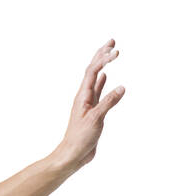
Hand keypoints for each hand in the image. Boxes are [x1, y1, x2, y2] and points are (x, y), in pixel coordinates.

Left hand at [55, 39, 124, 171]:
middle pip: (93, 70)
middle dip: (102, 55)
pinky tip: (106, 76)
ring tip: (110, 53)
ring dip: (103, 65)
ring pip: (95, 78)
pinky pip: (98, 91)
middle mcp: (84, 96)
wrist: (73, 154)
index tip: (117, 51)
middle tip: (113, 41)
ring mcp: (88, 103)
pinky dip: (102, 82)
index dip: (104, 59)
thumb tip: (122, 87)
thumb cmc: (80, 138)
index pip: (93, 71)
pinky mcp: (93, 111)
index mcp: (82, 96)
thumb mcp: (96, 119)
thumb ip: (108, 103)